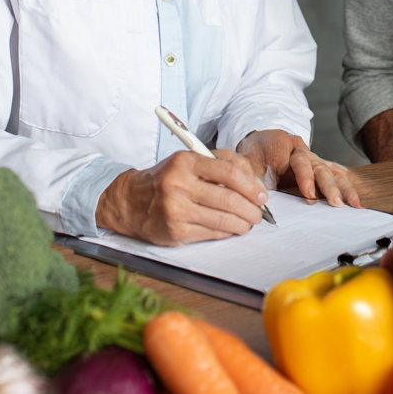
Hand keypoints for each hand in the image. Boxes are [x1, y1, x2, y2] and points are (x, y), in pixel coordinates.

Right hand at [95, 149, 267, 244]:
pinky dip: (227, 232)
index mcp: (186, 162)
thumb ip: (224, 163)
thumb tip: (254, 184)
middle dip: (251, 210)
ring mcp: (176, 211)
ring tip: (248, 222)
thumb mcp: (191, 160)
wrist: (130, 201)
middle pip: (229, 200)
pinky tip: (231, 228)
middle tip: (258, 212)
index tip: (261, 195)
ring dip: (243, 224)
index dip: (251, 186)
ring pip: (223, 220)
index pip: (229, 173)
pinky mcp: (175, 232)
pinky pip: (211, 233)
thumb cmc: (168, 178)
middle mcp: (179, 186)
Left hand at [237, 129, 361, 207]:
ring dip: (344, 188)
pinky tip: (357, 197)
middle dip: (329, 186)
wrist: (263, 140)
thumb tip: (258, 195)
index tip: (309, 194)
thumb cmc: (256, 151)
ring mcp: (315, 161)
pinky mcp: (320, 168)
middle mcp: (305, 153)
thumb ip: (253, 175)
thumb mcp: (249, 159)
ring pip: (333, 172)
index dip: (305, 177)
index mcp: (287, 147)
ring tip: (355, 204)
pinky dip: (348, 184)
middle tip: (336, 203)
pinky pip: (338, 174)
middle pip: (321, 168)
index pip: (300, 161)